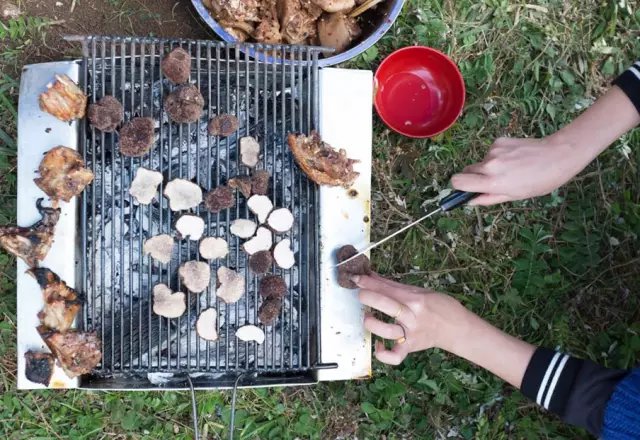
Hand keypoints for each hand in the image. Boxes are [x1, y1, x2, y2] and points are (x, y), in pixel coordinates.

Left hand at [353, 273, 468, 364]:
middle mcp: (413, 317)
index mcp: (416, 300)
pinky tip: (378, 344)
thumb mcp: (421, 291)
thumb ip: (394, 286)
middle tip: (360, 294)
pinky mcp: (411, 348)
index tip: (356, 277)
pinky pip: (395, 356)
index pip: (388, 289)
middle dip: (368, 296)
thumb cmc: (441, 306)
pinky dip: (383, 353)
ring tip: (367, 317)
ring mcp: (411, 334)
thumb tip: (372, 277)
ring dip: (372, 323)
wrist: (459, 329)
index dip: (369, 283)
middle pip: (386, 305)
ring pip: (387, 331)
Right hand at [450, 136, 587, 205]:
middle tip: (493, 181)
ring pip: (481, 162)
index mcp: (492, 182)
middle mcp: (489, 165)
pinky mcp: (499, 141)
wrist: (558, 155)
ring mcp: (493, 151)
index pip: (457, 181)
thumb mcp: (515, 196)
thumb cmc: (541, 181)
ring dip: (490, 166)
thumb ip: (489, 198)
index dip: (458, 186)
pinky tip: (515, 158)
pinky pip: (491, 152)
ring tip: (512, 168)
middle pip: (467, 171)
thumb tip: (471, 201)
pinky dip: (499, 156)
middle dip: (475, 177)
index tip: (465, 189)